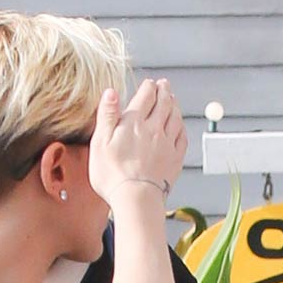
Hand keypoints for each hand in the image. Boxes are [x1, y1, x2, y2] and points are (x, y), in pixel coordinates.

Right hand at [88, 78, 187, 208]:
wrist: (136, 200)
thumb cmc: (113, 174)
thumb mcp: (100, 142)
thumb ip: (107, 115)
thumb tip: (111, 92)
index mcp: (135, 122)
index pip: (146, 96)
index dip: (148, 87)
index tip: (149, 83)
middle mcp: (154, 129)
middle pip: (164, 103)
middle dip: (164, 91)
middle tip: (164, 85)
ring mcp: (167, 145)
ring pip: (175, 118)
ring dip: (175, 106)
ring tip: (173, 100)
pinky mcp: (175, 160)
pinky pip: (182, 137)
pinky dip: (181, 127)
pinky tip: (179, 126)